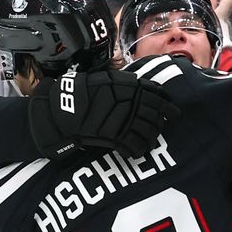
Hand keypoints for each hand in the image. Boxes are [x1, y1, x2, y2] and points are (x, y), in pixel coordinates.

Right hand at [28, 70, 181, 158]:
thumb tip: (144, 87)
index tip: (170, 109)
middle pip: (156, 114)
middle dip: (162, 121)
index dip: (166, 103)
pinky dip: (139, 149)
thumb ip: (126, 83)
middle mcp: (131, 102)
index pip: (157, 93)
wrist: (61, 110)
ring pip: (149, 131)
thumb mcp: (105, 80)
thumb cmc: (81, 92)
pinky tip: (138, 151)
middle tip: (163, 126)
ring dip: (152, 136)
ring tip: (151, 140)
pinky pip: (135, 146)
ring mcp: (125, 120)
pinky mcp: (117, 137)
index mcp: (129, 85)